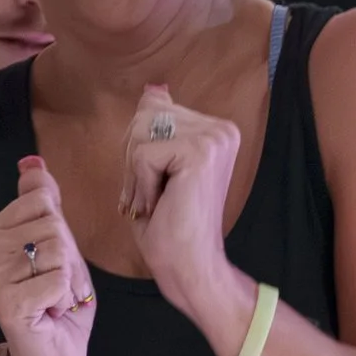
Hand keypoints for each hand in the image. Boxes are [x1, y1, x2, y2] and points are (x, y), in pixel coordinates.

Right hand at [0, 154, 94, 355]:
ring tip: (51, 300)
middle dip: (67, 258)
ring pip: (58, 250)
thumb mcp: (55, 241)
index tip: (49, 263)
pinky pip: (58, 278)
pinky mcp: (5, 301)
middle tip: (53, 286)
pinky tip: (49, 313)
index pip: (41, 199)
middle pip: (52, 224)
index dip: (61, 233)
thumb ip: (41, 201)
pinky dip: (65, 297)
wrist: (55, 354)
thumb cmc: (54, 298)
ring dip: (68, 281)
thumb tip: (31, 162)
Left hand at [120, 80, 241, 336]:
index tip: (158, 186)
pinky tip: (160, 205)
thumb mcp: (154, 165)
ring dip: (136, 175)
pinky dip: (141, 185)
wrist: (190, 266)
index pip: (152, 110)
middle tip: (155, 197)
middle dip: (133, 161)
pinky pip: (143, 154)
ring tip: (158, 202)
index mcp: (216, 129)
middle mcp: (222, 128)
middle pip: (143, 117)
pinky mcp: (200, 152)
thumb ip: (156, 125)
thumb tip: (153, 89)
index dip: (138, 150)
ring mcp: (214, 137)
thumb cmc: (170, 225)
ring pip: (140, 133)